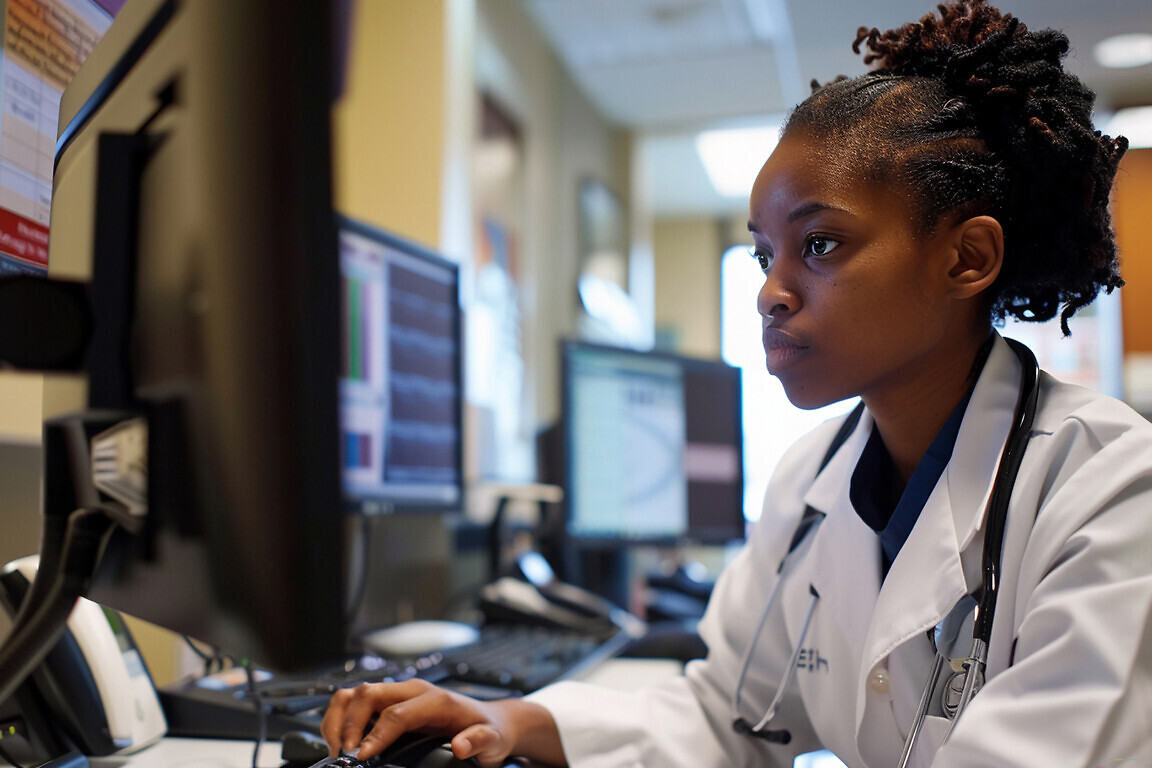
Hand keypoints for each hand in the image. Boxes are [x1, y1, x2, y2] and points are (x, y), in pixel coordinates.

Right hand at [320, 679, 565, 766]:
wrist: (491, 722)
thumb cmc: (489, 731)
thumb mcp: (492, 740)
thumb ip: (479, 741)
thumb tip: (462, 746)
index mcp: (435, 699)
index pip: (396, 713)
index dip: (375, 736)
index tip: (361, 757)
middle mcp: (413, 691)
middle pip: (367, 694)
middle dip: (348, 724)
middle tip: (344, 755)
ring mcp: (398, 694)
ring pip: (354, 694)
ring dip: (338, 719)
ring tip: (337, 748)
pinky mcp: (389, 703)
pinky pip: (354, 703)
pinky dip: (340, 720)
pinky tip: (342, 743)